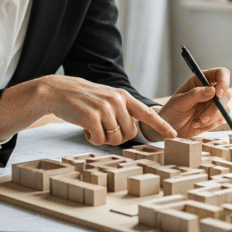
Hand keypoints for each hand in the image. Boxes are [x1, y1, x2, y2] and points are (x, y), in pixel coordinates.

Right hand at [0, 75, 175, 145]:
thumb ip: (121, 110)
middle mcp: (118, 101)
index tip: (174, 135)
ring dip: (103, 138)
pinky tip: (84, 127)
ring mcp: (105, 108)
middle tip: (102, 129)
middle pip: (129, 134)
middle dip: (117, 137)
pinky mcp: (92, 117)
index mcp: (123, 97)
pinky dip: (92, 139)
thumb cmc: (82, 100)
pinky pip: (100, 140)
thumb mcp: (106, 99)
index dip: (161, 125)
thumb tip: (132, 131)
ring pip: (115, 138)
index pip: (148, 112)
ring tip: (92, 125)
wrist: (57, 91)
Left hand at [149, 67, 231, 139]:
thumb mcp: (180, 102)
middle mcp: (210, 90)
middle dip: (215, 108)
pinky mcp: (215, 116)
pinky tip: (197, 124)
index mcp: (201, 80)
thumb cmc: (172, 111)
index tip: (218, 94)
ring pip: (225, 109)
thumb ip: (195, 94)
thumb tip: (213, 90)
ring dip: (211, 118)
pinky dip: (209, 124)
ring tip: (196, 121)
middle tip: (203, 117)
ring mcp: (214, 103)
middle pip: (226, 93)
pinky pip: (220, 119)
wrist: (170, 128)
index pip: (221, 73)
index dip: (223, 81)